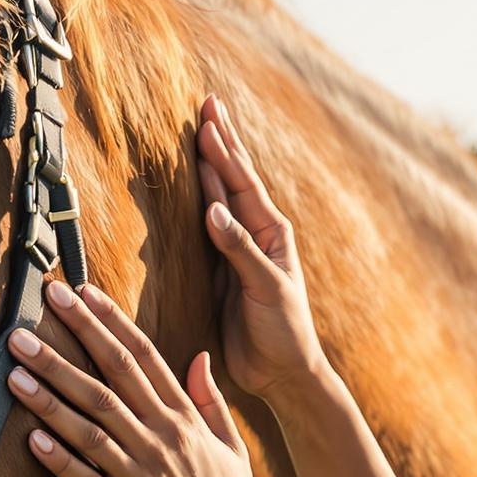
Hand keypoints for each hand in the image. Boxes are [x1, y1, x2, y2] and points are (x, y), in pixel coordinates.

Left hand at [4, 276, 289, 476]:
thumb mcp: (231, 445)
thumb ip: (210, 400)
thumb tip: (199, 357)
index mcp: (184, 419)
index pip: (142, 357)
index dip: (109, 322)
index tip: (80, 292)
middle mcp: (163, 439)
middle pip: (109, 380)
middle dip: (70, 344)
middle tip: (31, 317)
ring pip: (91, 426)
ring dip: (51, 396)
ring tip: (15, 370)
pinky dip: (60, 460)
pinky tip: (31, 438)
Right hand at [195, 93, 328, 401]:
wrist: (284, 371)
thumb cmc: (284, 331)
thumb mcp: (266, 288)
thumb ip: (240, 251)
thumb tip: (213, 210)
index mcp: (271, 233)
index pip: (242, 182)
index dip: (223, 150)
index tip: (206, 117)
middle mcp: (255, 234)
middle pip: (233, 178)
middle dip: (220, 142)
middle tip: (207, 105)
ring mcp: (238, 250)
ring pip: (220, 197)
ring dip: (209, 165)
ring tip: (199, 135)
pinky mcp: (221, 272)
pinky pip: (205, 229)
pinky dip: (197, 203)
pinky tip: (192, 191)